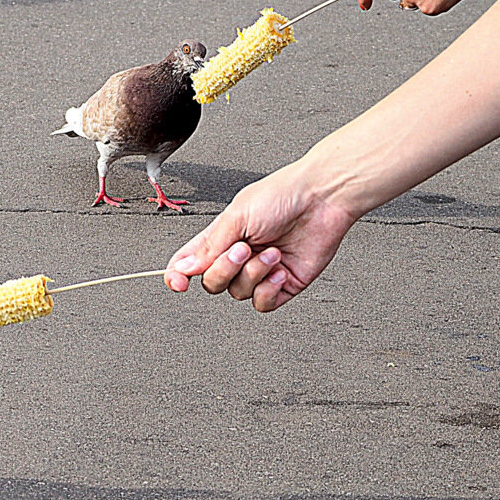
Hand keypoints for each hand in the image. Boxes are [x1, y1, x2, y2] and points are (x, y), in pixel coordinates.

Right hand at [164, 164, 355, 311]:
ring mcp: (259, 271)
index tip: (179, 283)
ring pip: (238, 293)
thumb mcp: (236, 217)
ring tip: (273, 252)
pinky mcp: (282, 285)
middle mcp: (238, 256)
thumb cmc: (281, 196)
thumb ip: (208, 247)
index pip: (189, 263)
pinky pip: (262, 304)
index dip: (178, 276)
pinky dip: (268, 290)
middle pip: (212, 282)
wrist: (322, 199)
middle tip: (243, 248)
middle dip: (226, 268)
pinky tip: (280, 270)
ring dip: (254, 273)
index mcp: (220, 237)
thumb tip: (183, 268)